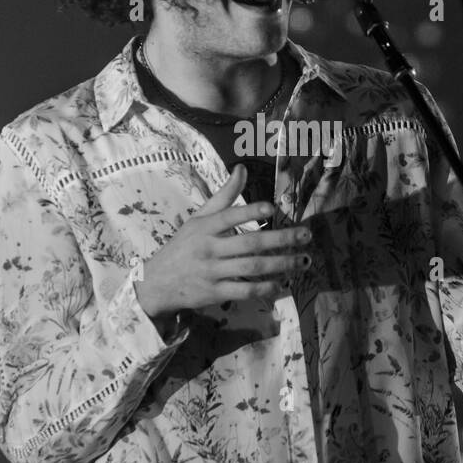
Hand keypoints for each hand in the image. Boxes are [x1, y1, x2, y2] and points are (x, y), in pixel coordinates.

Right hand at [135, 164, 312, 315]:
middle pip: (250, 244)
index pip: (229, 216)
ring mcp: (212, 272)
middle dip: (281, 240)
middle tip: (306, 236)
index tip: (272, 209)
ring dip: (281, 264)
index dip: (250, 212)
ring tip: (303, 261)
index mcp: (204, 227)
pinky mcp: (215, 293)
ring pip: (252, 268)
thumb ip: (223, 196)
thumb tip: (242, 168)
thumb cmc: (183, 246)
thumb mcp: (198, 218)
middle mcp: (208, 248)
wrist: (156, 283)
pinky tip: (282, 284)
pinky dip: (265, 288)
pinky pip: (244, 291)